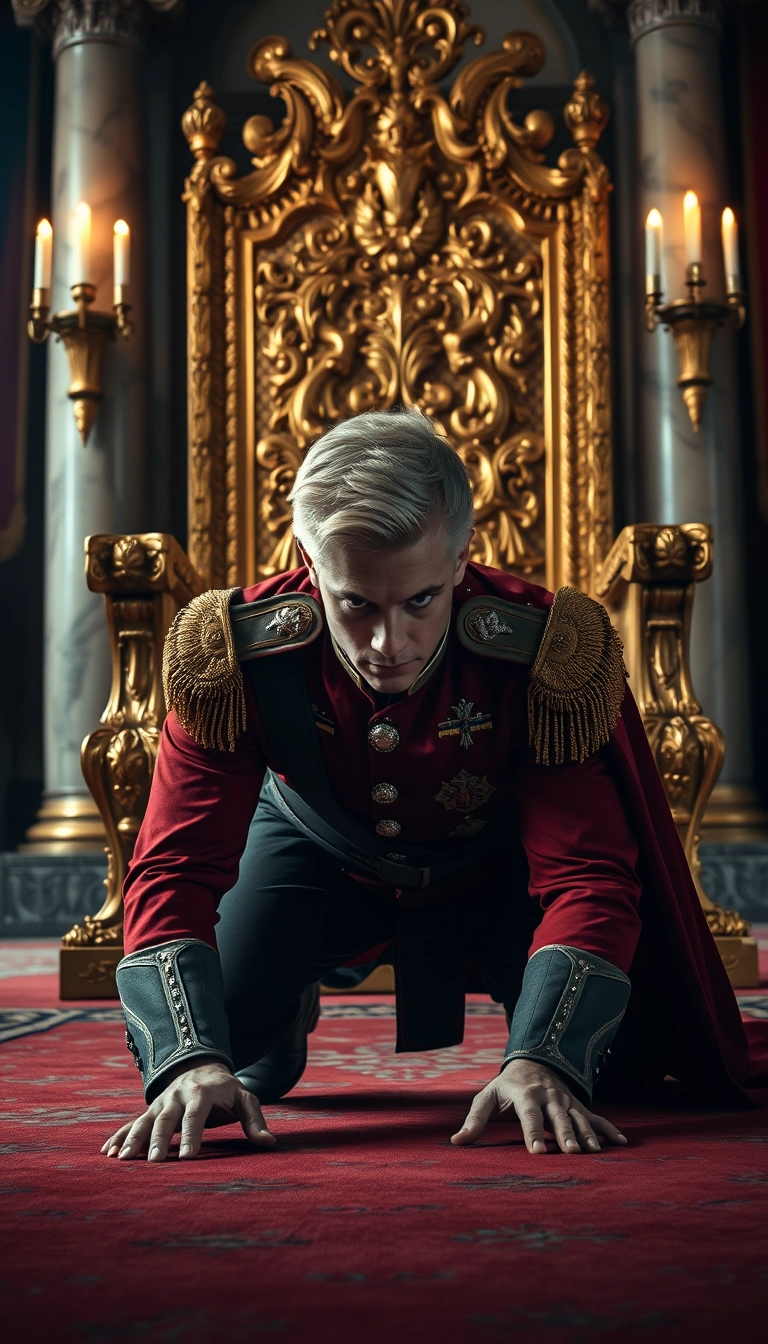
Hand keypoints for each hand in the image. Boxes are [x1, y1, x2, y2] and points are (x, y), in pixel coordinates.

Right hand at [100, 1060, 275, 1161]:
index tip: (188, 1157)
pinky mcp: (151, 1109)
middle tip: (153, 1162)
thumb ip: (255, 1120)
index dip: (192, 1136)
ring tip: (123, 1159)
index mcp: (201, 1093)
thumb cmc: (227, 1090)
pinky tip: (108, 1152)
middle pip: (166, 1118)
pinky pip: (132, 1122)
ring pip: (144, 1120)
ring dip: (133, 1139)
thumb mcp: (245, 1099)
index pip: (196, 1115)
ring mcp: (161, 1102)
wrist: (202, 1066)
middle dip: (158, 1139)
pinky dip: (120, 1136)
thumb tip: (269, 1143)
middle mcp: (177, 1095)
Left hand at [451, 1058, 627, 1154]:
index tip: (537, 1152)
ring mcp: (566, 1101)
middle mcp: (549, 1097)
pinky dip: (609, 1129)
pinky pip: (595, 1118)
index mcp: (526, 1095)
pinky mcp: (577, 1106)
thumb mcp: (487, 1097)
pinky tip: (622, 1143)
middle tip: (572, 1152)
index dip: (532, 1133)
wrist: (533, 1061)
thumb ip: (474, 1120)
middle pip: (558, 1118)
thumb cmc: (506, 1087)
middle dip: (565, 1135)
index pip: (529, 1116)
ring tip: (594, 1152)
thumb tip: (457, 1142)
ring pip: (578, 1118)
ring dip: (587, 1134)